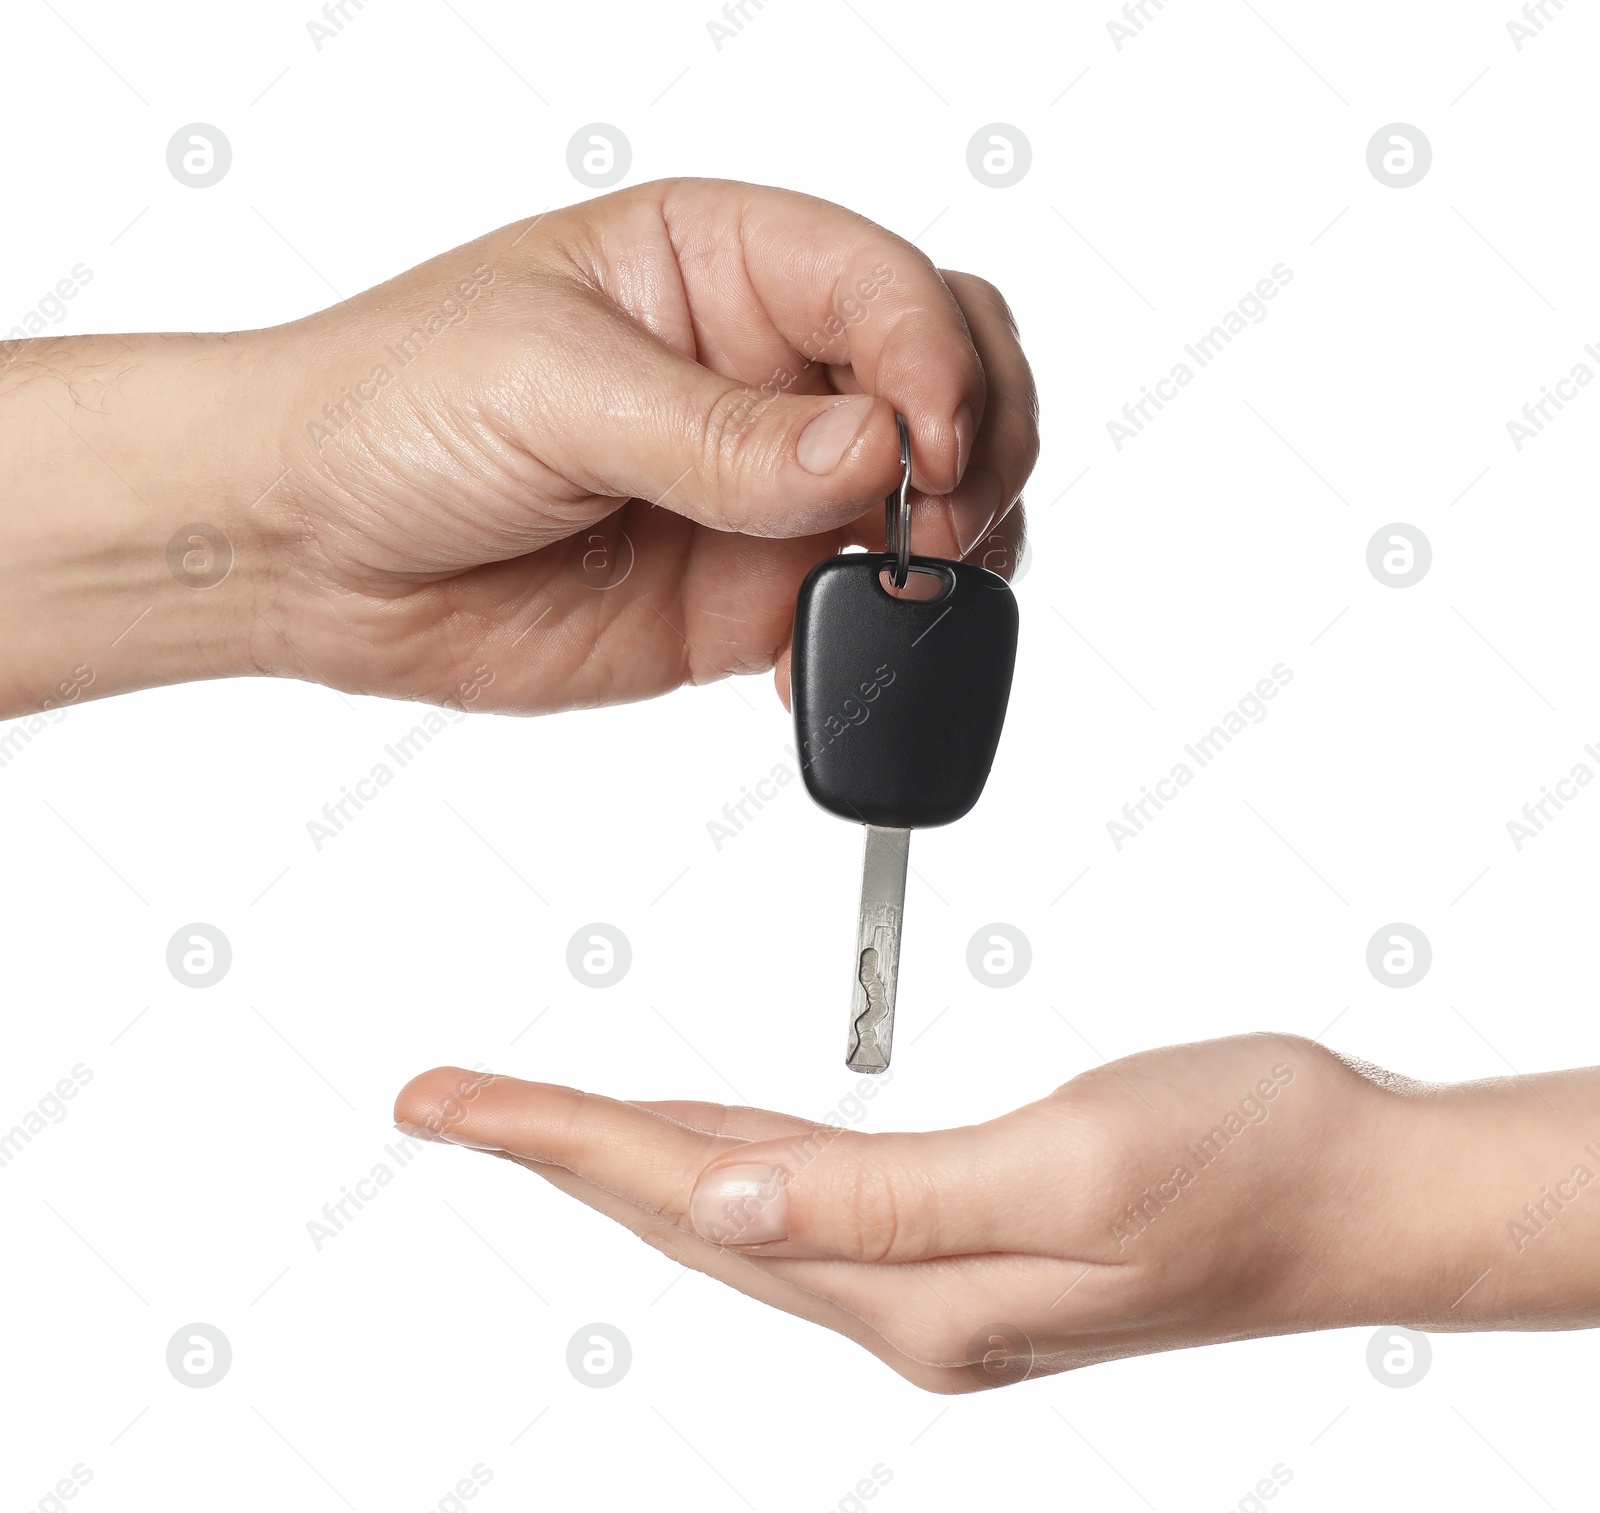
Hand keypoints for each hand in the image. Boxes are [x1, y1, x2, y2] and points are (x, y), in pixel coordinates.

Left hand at [0, 179, 1034, 717]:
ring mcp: (764, 489)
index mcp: (720, 264)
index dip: (935, 359)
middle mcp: (762, 371)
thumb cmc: (388, 408)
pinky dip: (887, 638)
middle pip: (947, 375)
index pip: (887, 284)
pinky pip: (860, 611)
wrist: (309, 551)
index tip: (925, 447)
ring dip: (957, 543)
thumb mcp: (547, 384)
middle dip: (979, 441)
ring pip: (931, 500)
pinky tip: (847, 655)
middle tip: (940, 519)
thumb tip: (871, 451)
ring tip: (907, 589)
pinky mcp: (746, 594)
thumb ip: (716, 432)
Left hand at [394, 1034, 1596, 1392]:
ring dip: (628, 1150)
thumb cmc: (1249, 1159)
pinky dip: (725, 1151)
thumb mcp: (1073, 1168)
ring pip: (733, 1203)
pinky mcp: (970, 1237)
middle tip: (447, 1100)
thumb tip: (720, 1204)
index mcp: (913, 1289)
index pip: (686, 1195)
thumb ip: (888, 1203)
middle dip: (555, 1148)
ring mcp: (936, 1276)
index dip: (555, 1140)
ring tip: (535, 1115)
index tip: (445, 1101)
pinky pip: (803, 1192)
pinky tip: (703, 1132)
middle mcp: (906, 1297)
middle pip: (683, 1207)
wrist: (1362, 1187)